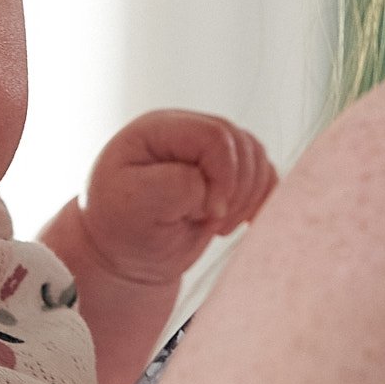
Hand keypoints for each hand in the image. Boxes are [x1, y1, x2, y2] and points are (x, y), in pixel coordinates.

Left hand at [76, 111, 277, 288]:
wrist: (126, 252)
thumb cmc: (121, 228)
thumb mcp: (133, 206)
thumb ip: (174, 187)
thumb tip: (212, 187)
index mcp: (159, 130)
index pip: (215, 136)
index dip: (224, 176)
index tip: (210, 213)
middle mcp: (188, 133)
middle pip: (242, 144)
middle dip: (238, 190)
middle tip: (213, 222)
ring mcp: (209, 152)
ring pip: (257, 158)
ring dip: (248, 197)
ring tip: (219, 224)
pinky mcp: (227, 173)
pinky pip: (263, 175)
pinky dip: (260, 200)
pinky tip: (240, 222)